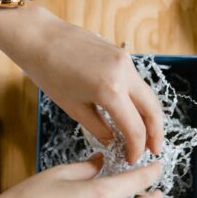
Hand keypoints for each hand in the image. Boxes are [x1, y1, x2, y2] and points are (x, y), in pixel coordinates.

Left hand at [0, 5, 164, 163]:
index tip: (131, 159)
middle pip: (152, 110)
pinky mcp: (122, 54)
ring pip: (149, 95)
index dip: (136, 148)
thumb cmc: (49, 72)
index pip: (134, 128)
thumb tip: (114, 141)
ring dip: (150, 117)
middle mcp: (124, 74)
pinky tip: (133, 113)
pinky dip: (140, 101)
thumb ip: (98, 128)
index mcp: (110, 90)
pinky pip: (138, 82)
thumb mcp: (74, 108)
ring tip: (146, 135)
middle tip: (154, 151)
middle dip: (156, 134)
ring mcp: (126, 61)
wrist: (41, 38)